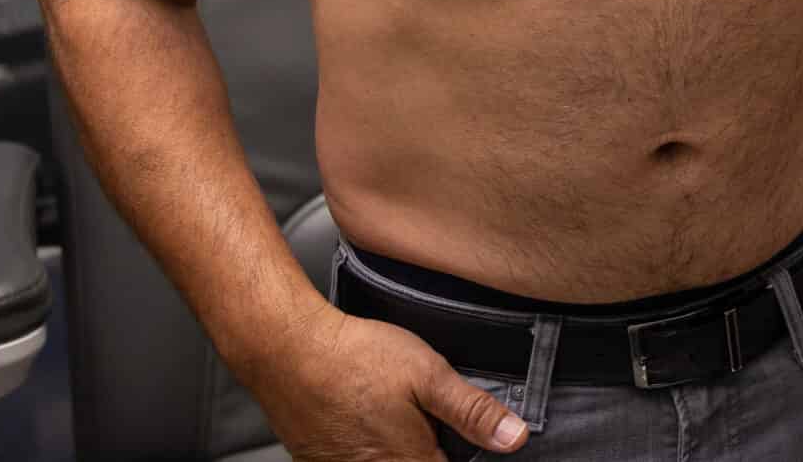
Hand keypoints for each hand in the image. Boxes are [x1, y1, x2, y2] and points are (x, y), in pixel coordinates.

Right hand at [253, 307, 523, 460]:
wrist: (288, 351)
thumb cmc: (357, 358)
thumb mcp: (429, 374)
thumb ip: (472, 411)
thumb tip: (514, 438)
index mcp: (408, 461)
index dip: (463, 455)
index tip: (459, 439)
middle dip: (431, 449)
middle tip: (427, 421)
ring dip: (399, 449)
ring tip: (395, 416)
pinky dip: (369, 448)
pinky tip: (368, 421)